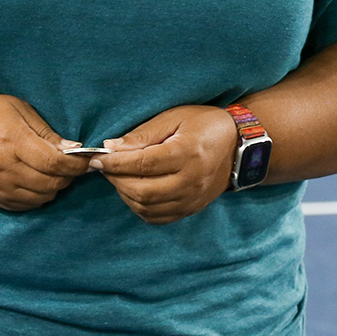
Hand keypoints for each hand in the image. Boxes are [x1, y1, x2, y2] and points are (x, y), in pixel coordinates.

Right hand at [0, 95, 91, 210]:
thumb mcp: (18, 110)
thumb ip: (46, 132)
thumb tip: (73, 149)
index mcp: (13, 142)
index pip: (55, 163)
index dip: (77, 165)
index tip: (88, 160)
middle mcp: (5, 169)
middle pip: (51, 184)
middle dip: (68, 176)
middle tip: (72, 165)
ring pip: (40, 198)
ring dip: (54, 187)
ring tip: (53, 172)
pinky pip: (23, 206)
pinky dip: (37, 197)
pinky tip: (37, 182)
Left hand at [91, 106, 238, 223]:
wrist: (239, 145)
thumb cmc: (204, 124)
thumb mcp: (174, 117)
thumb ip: (143, 134)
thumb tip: (111, 147)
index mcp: (187, 153)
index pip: (142, 164)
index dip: (115, 163)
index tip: (97, 158)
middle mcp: (191, 181)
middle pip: (142, 190)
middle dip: (116, 179)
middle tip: (104, 166)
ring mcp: (192, 199)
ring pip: (147, 207)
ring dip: (125, 194)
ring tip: (118, 176)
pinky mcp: (191, 209)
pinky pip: (158, 217)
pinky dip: (139, 207)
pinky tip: (133, 190)